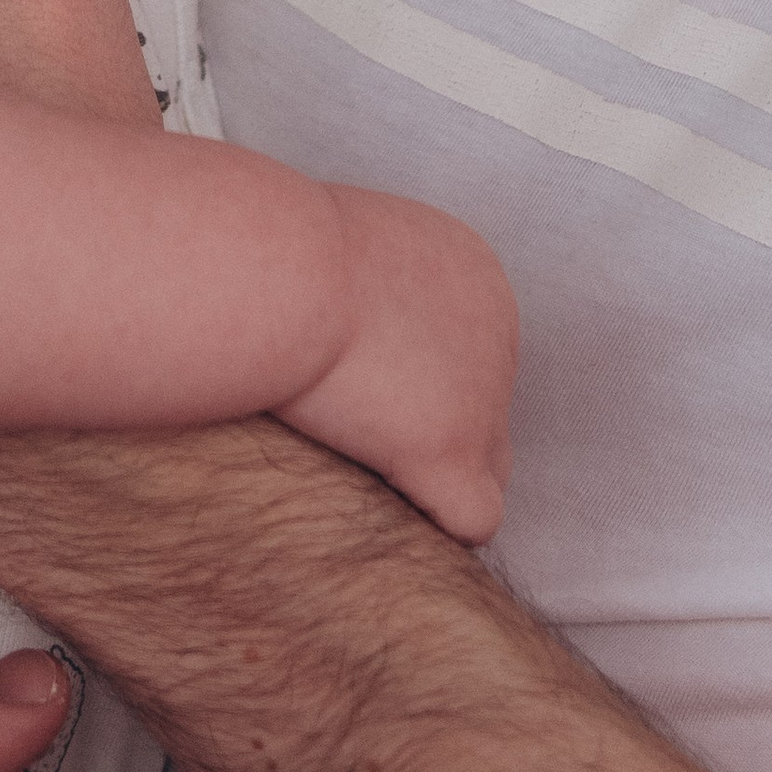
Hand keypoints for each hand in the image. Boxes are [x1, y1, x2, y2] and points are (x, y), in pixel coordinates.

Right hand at [275, 185, 516, 546]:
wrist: (276, 268)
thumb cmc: (276, 253)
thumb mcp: (332, 246)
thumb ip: (354, 282)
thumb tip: (324, 311)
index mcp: (473, 277)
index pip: (472, 352)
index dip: (415, 381)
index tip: (355, 387)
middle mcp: (496, 334)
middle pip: (488, 410)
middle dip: (432, 428)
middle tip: (358, 437)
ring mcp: (482, 394)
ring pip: (490, 468)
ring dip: (436, 479)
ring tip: (367, 483)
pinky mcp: (450, 448)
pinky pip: (475, 517)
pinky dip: (437, 525)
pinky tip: (382, 520)